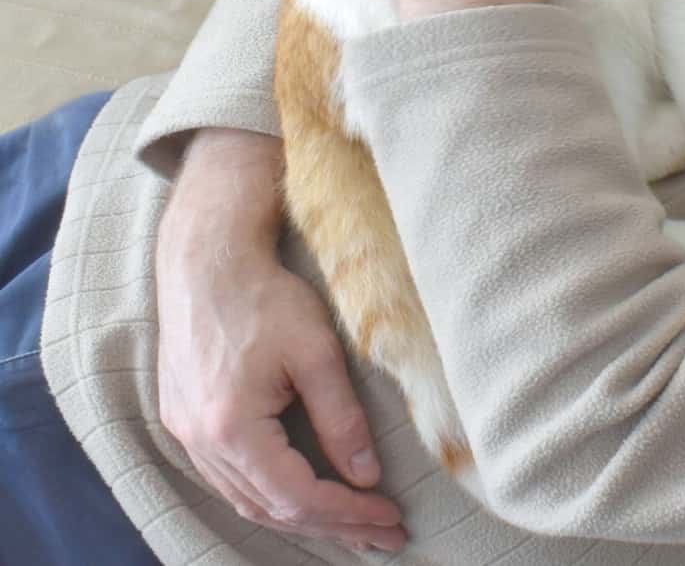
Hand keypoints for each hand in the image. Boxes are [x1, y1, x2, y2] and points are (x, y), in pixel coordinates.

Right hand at [155, 129, 406, 552]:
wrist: (207, 259)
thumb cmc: (265, 296)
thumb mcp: (316, 355)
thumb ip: (342, 420)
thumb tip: (366, 477)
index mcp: (231, 429)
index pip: (297, 497)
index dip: (348, 514)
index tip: (391, 517)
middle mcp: (200, 441)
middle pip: (271, 509)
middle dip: (333, 526)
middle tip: (385, 535)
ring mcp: (186, 433)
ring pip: (247, 500)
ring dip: (301, 517)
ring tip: (354, 524)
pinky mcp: (184, 420)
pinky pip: (229, 479)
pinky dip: (271, 495)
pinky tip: (304, 496)